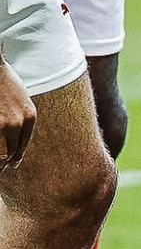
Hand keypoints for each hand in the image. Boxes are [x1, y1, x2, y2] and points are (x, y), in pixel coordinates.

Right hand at [0, 56, 36, 172]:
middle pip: (11, 151)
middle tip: (0, 170)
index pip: (22, 144)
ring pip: (0, 152)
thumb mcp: (20, 98)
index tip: (11, 163)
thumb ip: (19, 115)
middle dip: (4, 162)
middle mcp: (18, 123)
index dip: (15, 156)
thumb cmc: (2, 78)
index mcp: (30, 116)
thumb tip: (14, 131)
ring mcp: (2, 124)